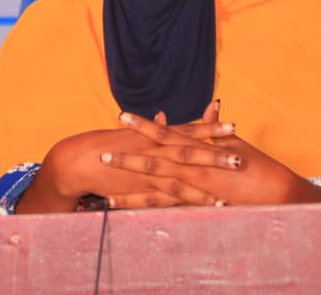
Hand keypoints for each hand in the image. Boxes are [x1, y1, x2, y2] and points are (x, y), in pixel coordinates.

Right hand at [17, 117, 238, 212]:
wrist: (78, 160)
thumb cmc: (105, 144)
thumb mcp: (131, 133)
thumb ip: (152, 128)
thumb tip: (165, 115)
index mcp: (154, 136)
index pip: (188, 130)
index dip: (211, 128)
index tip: (233, 126)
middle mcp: (155, 150)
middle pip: (192, 151)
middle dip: (217, 154)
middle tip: (242, 157)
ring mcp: (150, 170)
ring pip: (185, 175)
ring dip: (209, 181)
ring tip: (232, 185)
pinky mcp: (143, 187)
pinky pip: (171, 195)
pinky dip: (191, 199)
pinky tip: (210, 204)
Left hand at [110, 101, 320, 206]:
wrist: (275, 192)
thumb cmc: (257, 165)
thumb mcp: (235, 143)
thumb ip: (216, 127)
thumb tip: (211, 105)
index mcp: (201, 148)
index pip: (167, 133)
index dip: (144, 125)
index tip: (122, 116)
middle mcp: (195, 167)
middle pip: (155, 159)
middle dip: (129, 154)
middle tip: (102, 150)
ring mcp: (197, 188)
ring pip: (158, 185)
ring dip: (132, 186)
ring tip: (105, 189)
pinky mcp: (200, 205)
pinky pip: (169, 208)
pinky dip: (149, 208)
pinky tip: (131, 212)